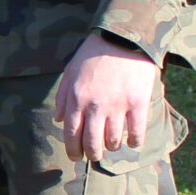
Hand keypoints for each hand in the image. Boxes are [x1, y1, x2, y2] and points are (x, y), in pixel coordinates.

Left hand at [54, 31, 160, 161]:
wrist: (123, 37)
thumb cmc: (94, 53)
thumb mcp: (70, 71)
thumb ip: (62, 96)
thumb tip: (57, 120)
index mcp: (76, 99)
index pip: (71, 134)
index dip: (73, 150)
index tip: (76, 157)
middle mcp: (95, 105)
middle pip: (91, 143)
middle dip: (92, 154)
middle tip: (94, 156)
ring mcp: (117, 105)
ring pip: (113, 141)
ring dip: (112, 147)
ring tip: (112, 145)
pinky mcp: (138, 103)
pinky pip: (136, 133)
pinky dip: (134, 142)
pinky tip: (132, 142)